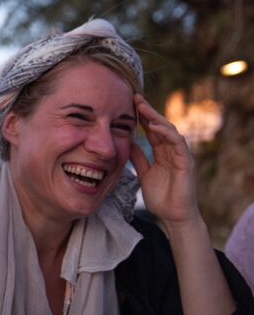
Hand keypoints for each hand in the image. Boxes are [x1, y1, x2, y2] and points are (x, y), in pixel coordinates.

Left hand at [129, 94, 201, 228]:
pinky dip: (166, 133)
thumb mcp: (143, 174)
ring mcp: (180, 155)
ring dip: (156, 118)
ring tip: (142, 108)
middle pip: (160, 125)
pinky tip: (154, 127)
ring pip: (169, 130)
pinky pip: (178, 143)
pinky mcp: (186, 162)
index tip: (128, 105)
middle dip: (148, 111)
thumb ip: (138, 159)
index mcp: (161, 153)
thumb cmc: (160, 197)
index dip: (141, 118)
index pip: (151, 130)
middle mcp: (171, 151)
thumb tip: (128, 143)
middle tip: (135, 97)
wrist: (173, 216)